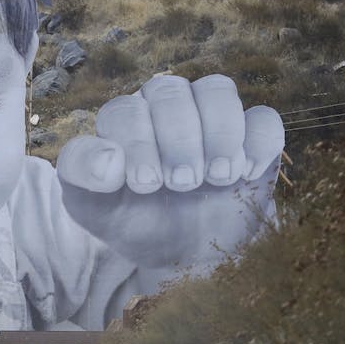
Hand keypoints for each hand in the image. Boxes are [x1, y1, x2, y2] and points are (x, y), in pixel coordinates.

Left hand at [56, 74, 284, 269]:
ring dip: (218, 135)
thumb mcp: (92, 207)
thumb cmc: (133, 221)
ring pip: (218, 90)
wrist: (182, 253)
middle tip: (182, 184)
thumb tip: (110, 160)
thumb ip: (80, 176)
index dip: (137, 143)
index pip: (126, 110)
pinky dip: (257, 143)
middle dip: (177, 139)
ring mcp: (212, 117)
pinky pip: (264, 119)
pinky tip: (245, 175)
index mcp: (124, 120)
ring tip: (216, 178)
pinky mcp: (253, 136)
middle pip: (170, 91)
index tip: (146, 186)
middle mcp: (166, 108)